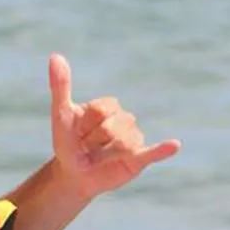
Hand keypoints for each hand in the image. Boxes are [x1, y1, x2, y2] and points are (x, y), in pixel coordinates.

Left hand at [49, 53, 180, 198]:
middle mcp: (125, 119)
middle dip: (91, 142)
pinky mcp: (138, 159)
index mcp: (109, 105)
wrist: (73, 174)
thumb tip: (55, 55)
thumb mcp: (61, 114)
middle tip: (86, 149)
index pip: (99, 110)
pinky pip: (152, 152)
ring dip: (102, 156)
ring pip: (122, 144)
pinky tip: (174, 145)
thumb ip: (61, 86)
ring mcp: (134, 139)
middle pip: (110, 128)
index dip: (83, 126)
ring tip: (97, 159)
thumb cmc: (68, 142)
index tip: (77, 133)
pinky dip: (162, 150)